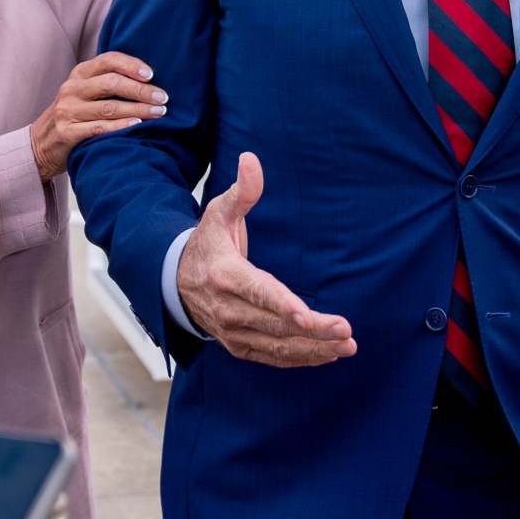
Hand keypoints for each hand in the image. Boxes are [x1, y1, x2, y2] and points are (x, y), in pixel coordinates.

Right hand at [30, 52, 165, 180]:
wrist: (40, 145)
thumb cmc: (74, 116)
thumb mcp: (84, 93)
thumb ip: (108, 83)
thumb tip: (150, 79)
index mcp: (79, 74)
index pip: (108, 60)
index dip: (132, 65)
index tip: (152, 75)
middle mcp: (72, 89)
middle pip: (111, 83)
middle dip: (141, 90)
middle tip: (163, 98)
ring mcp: (68, 111)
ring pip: (109, 107)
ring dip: (138, 109)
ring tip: (159, 113)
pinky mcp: (67, 133)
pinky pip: (99, 128)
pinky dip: (121, 126)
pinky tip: (138, 125)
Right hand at [175, 153, 355, 365]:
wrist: (173, 282)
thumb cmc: (206, 244)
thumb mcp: (219, 212)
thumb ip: (242, 191)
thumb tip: (252, 159)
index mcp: (225, 275)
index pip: (258, 293)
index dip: (283, 305)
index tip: (307, 316)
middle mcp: (227, 308)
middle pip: (274, 324)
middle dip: (312, 331)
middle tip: (346, 332)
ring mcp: (232, 331)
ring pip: (276, 346)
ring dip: (313, 349)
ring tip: (346, 346)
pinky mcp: (238, 345)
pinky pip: (271, 356)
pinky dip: (299, 358)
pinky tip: (327, 354)